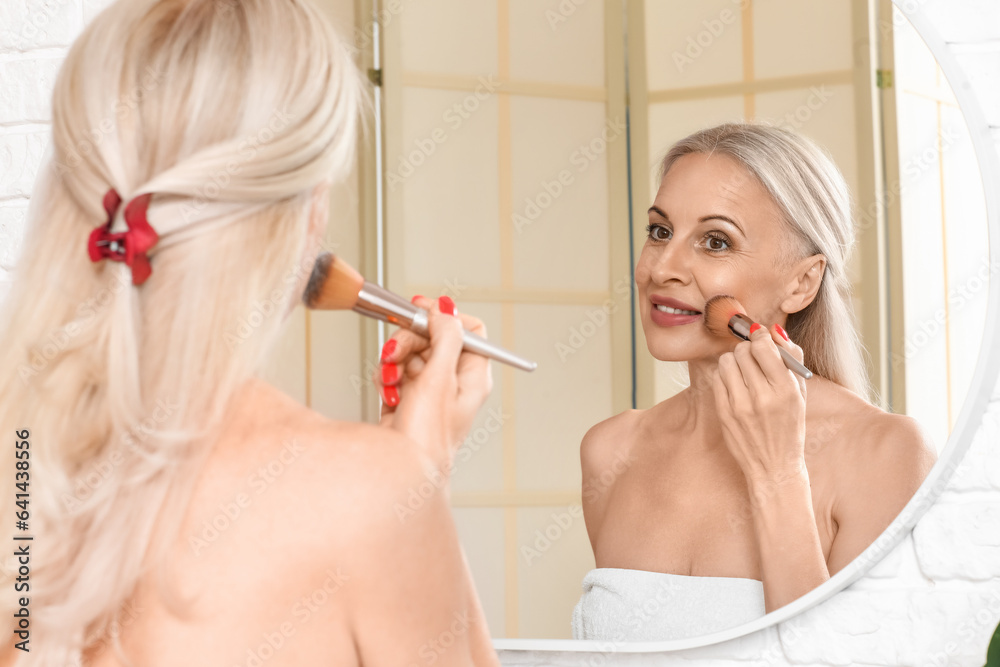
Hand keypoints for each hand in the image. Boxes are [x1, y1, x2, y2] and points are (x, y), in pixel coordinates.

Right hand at [374, 295, 492, 472]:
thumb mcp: (439, 380)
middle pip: (433, 338)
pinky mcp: (408, 399)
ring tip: (391, 381)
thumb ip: (446, 339)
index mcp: (473, 376)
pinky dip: (387, 379)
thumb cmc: (427, 439)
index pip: (469, 330)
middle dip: (409, 341)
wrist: (402, 472)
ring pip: (411, 353)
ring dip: (394, 361)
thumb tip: (446, 310)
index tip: (421, 310)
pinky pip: (396, 373)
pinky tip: (388, 394)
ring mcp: (431, 391)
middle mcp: (454, 382)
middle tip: (395, 352)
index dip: (445, 317)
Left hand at [711, 323, 807, 487]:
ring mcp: (740, 406)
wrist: (774, 467)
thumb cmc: (790, 427)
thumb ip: (792, 359)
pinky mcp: (724, 413)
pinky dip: (725, 376)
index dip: (760, 337)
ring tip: (743, 371)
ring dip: (734, 361)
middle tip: (752, 358)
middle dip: (747, 350)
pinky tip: (735, 385)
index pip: (764, 347)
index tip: (760, 338)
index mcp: (786, 390)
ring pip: (726, 362)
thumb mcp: (800, 394)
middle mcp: (762, 397)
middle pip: (742, 351)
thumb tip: (774, 331)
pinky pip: (717, 379)